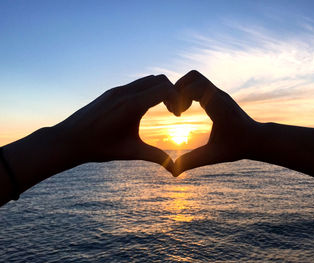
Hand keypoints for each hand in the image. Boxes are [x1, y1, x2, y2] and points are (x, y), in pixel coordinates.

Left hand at [55, 75, 175, 171]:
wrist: (69, 140)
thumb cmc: (99, 147)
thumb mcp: (131, 152)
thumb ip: (156, 157)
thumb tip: (175, 170)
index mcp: (133, 104)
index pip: (165, 88)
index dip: (177, 99)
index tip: (177, 115)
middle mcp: (125, 92)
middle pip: (159, 79)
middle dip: (171, 92)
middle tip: (172, 110)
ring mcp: (116, 90)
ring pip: (146, 80)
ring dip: (158, 90)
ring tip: (160, 109)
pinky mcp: (110, 92)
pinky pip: (134, 84)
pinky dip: (146, 91)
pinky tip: (143, 109)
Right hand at [171, 70, 258, 175]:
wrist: (256, 139)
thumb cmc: (238, 147)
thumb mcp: (213, 156)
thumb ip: (193, 161)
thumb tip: (173, 172)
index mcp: (218, 106)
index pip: (196, 86)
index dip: (181, 96)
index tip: (178, 115)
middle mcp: (218, 95)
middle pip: (193, 76)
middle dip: (178, 89)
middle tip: (175, 109)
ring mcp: (218, 93)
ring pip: (195, 77)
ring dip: (182, 89)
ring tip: (179, 109)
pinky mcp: (217, 95)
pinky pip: (198, 84)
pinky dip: (188, 92)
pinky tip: (186, 110)